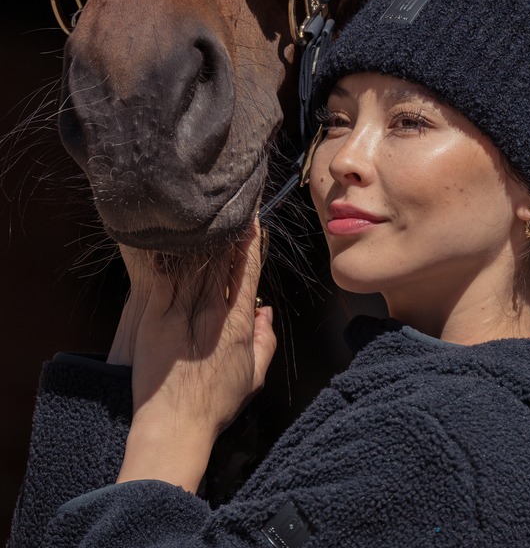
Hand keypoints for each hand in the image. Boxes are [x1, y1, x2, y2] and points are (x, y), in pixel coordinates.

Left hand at [111, 218, 275, 491]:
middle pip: (220, 262)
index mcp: (237, 324)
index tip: (251, 220)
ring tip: (202, 218)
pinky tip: (172, 240)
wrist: (174, 426)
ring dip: (199, 241)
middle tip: (226, 211)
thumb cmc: (215, 406)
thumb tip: (267, 313)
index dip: (250, 243)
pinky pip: (163, 280)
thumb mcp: (254, 377)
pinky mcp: (154, 319)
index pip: (247, 273)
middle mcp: (210, 313)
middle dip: (225, 235)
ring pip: (192, 266)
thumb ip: (265, 341)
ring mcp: (180, 314)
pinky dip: (169, 259)